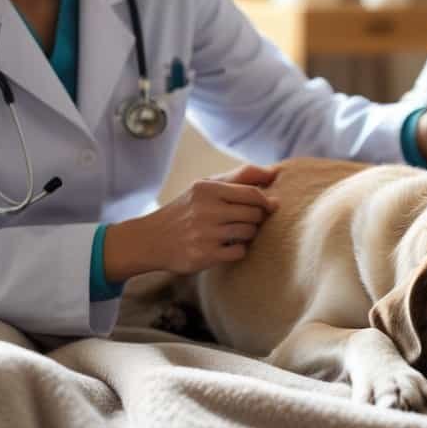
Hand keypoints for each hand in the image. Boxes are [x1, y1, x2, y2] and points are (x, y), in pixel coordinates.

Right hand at [104, 163, 277, 280]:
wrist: (151, 239)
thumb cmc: (186, 210)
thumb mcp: (205, 186)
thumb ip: (239, 177)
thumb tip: (275, 172)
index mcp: (207, 188)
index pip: (252, 193)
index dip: (266, 201)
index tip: (269, 206)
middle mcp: (206, 209)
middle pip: (254, 214)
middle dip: (256, 218)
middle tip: (246, 220)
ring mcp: (205, 233)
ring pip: (249, 232)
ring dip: (248, 234)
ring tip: (234, 232)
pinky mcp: (205, 255)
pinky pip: (240, 252)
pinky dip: (238, 250)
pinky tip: (226, 246)